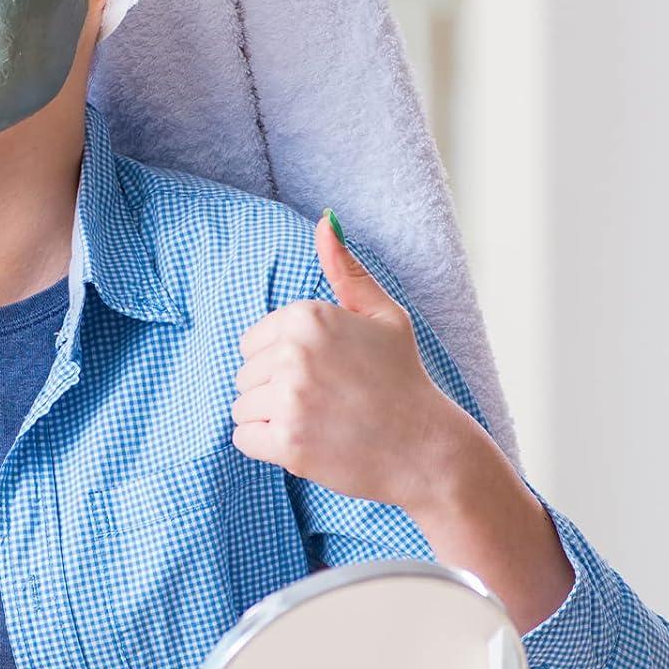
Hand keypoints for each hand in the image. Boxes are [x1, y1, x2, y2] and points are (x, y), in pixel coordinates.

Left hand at [230, 211, 470, 514]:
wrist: (427, 448)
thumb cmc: (402, 378)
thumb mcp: (383, 314)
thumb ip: (346, 269)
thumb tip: (324, 220)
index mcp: (308, 316)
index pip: (252, 342)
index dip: (281, 362)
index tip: (322, 373)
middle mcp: (293, 352)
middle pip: (245, 375)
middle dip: (275, 391)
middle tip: (326, 400)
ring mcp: (290, 398)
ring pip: (242, 408)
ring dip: (271, 420)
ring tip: (319, 421)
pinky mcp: (287, 442)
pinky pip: (244, 439)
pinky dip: (269, 446)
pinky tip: (309, 442)